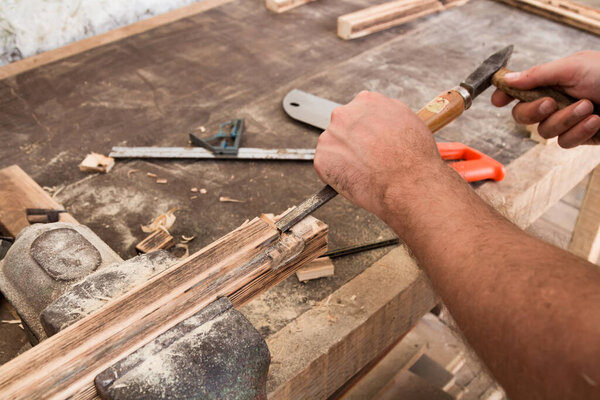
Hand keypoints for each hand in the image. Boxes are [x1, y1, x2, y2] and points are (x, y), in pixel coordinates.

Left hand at [314, 91, 445, 221]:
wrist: (408, 184)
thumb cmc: (414, 157)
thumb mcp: (409, 120)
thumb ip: (388, 115)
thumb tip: (382, 120)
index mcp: (366, 101)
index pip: (358, 114)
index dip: (365, 131)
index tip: (370, 143)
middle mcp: (344, 114)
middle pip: (342, 129)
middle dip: (352, 143)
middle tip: (366, 160)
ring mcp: (330, 137)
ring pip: (332, 148)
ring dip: (343, 158)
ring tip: (364, 172)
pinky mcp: (322, 159)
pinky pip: (326, 167)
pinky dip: (336, 174)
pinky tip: (355, 180)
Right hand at [491, 51, 599, 147]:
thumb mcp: (572, 68)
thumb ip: (537, 75)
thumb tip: (506, 79)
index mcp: (549, 81)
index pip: (517, 90)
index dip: (504, 95)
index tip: (498, 100)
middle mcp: (553, 102)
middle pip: (522, 116)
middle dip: (533, 111)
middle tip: (549, 103)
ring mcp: (565, 120)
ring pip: (544, 131)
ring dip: (566, 119)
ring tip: (589, 106)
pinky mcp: (579, 136)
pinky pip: (565, 142)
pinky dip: (580, 131)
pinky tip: (596, 120)